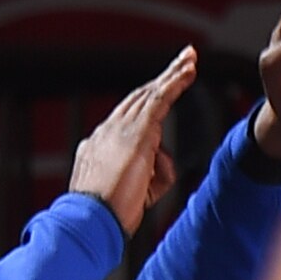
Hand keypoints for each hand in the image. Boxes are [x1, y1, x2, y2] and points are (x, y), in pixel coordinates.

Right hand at [68, 50, 196, 231]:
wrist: (90, 220)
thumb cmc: (107, 217)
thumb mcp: (129, 195)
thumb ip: (146, 176)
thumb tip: (160, 163)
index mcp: (99, 147)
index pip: (126, 118)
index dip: (145, 101)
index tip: (159, 90)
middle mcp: (107, 132)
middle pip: (138, 99)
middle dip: (161, 80)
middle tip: (181, 61)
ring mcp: (120, 130)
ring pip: (150, 94)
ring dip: (172, 75)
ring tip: (190, 59)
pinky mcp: (138, 132)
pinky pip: (159, 100)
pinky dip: (175, 83)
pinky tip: (188, 70)